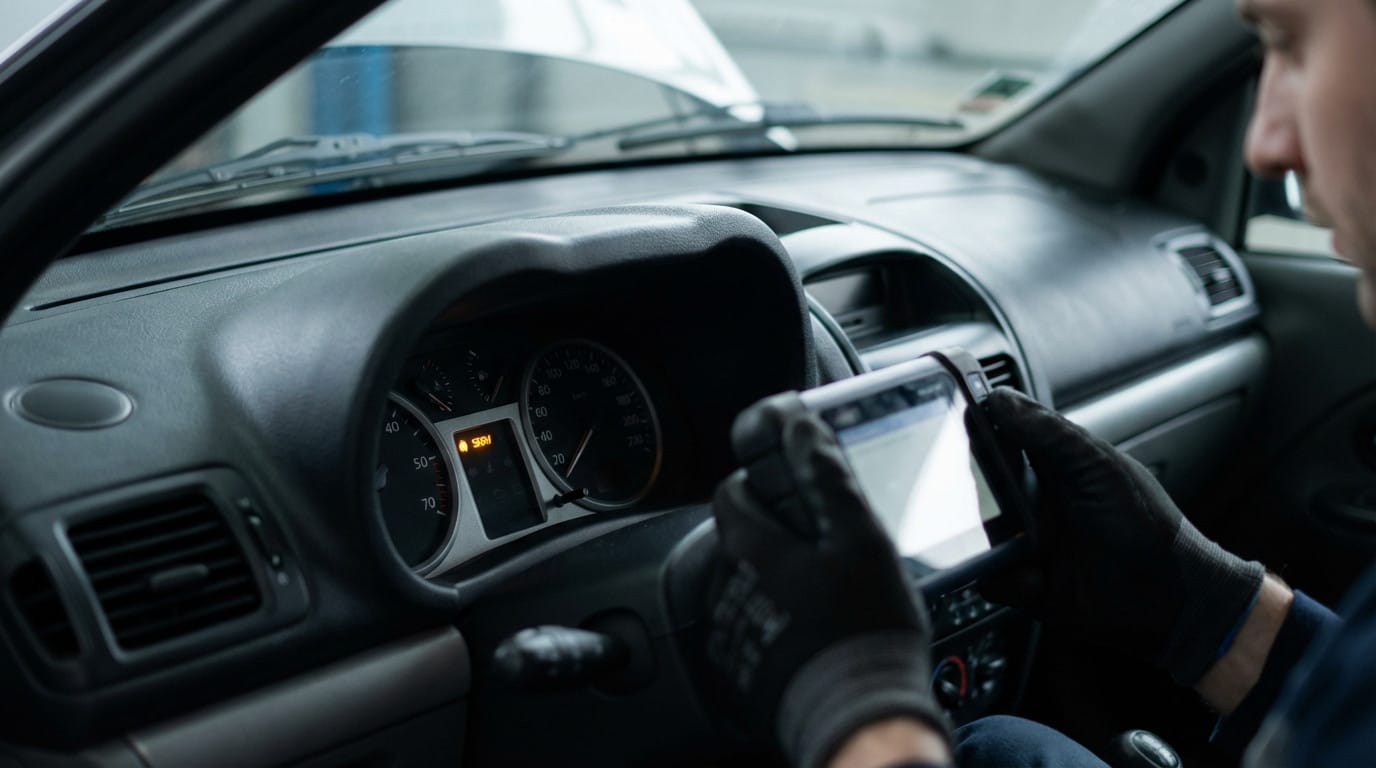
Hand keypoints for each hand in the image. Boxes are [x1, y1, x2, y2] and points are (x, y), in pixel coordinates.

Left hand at [707, 395, 950, 767]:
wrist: (860, 720)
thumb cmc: (863, 633)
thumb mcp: (860, 541)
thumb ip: (827, 481)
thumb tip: (802, 430)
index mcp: (752, 548)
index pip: (730, 492)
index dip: (757, 479)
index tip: (787, 482)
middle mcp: (729, 588)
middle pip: (741, 540)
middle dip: (776, 533)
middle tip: (824, 544)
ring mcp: (733, 631)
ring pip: (747, 585)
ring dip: (777, 580)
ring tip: (828, 594)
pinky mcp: (743, 669)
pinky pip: (753, 628)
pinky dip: (777, 622)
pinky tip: (817, 631)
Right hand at [985, 388, 1264, 684]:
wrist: (1169, 597)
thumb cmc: (1147, 525)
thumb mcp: (1098, 467)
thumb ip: (1049, 433)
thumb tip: (1000, 399)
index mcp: (1052, 466)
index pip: (1001, 440)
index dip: (977, 434)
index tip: (954, 429)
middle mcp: (1035, 502)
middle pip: (980, 490)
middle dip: (975, 498)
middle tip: (989, 505)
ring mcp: (1028, 543)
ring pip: (978, 536)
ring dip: (991, 543)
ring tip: (1023, 549)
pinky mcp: (1025, 583)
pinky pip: (991, 579)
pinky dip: (1006, 580)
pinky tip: (1036, 578)